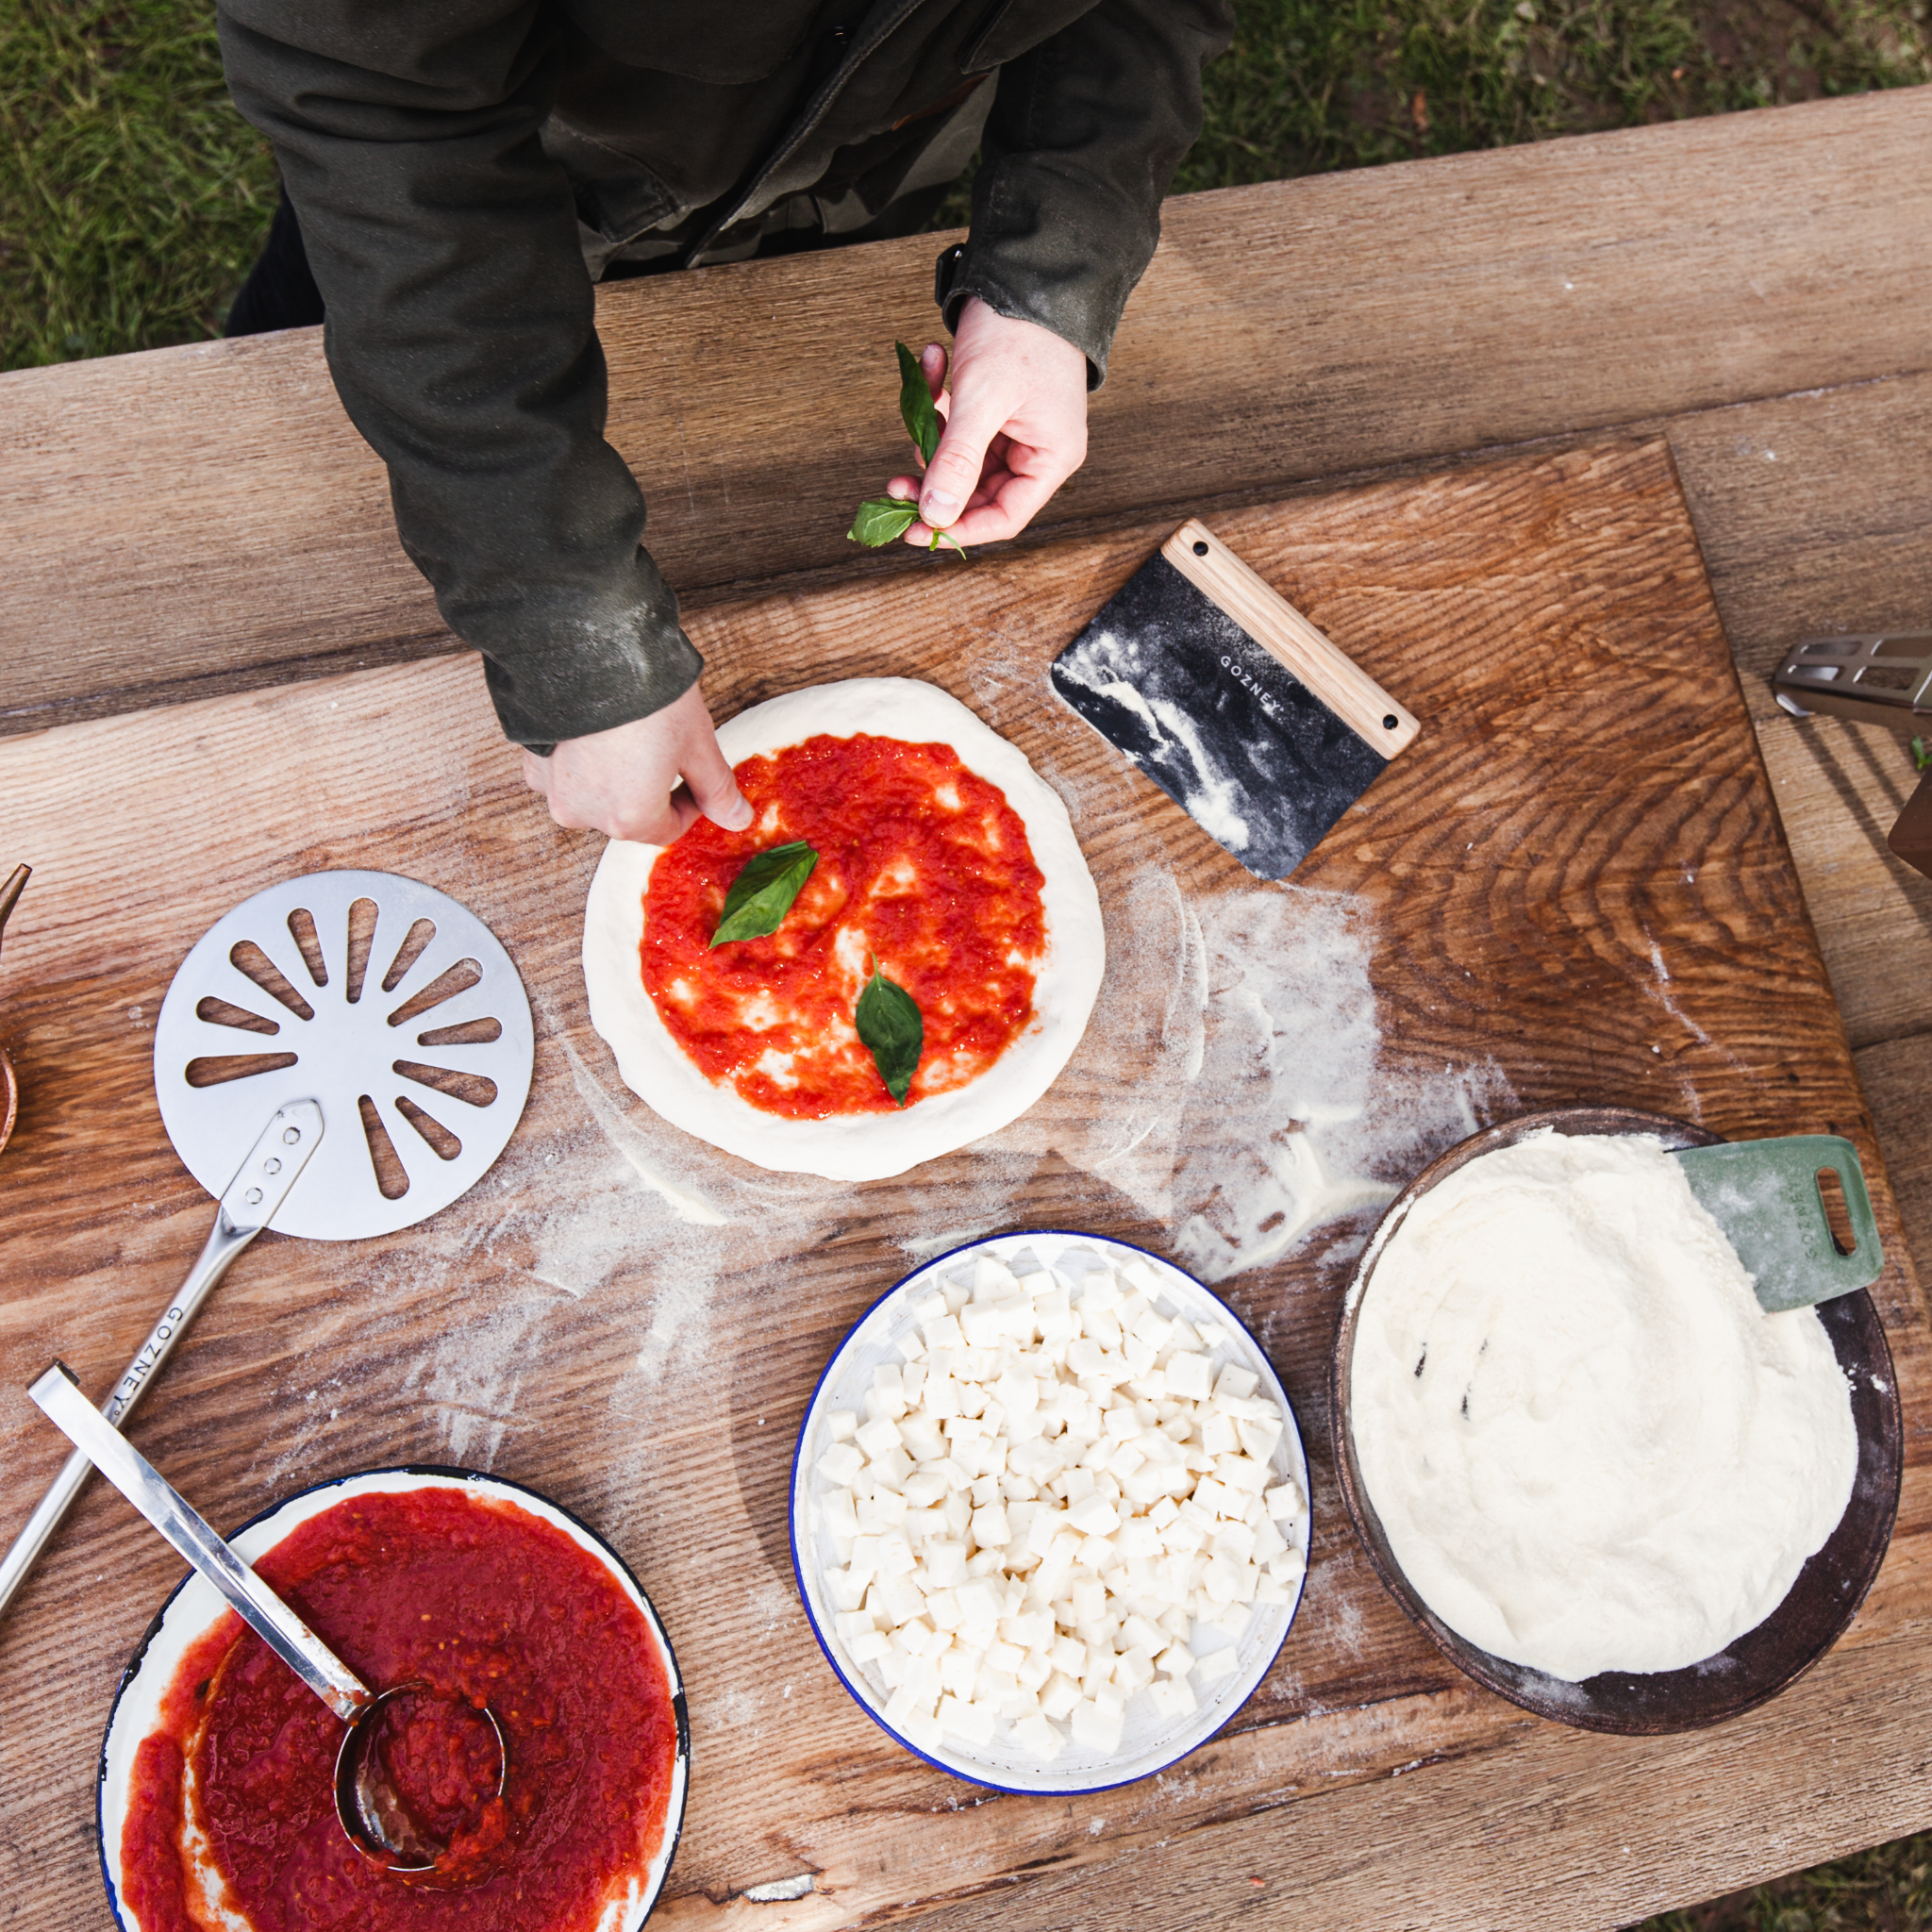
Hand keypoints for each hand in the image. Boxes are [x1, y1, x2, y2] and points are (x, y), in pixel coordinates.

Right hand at [521, 683, 752, 843]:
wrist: (589, 647)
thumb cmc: (648, 697)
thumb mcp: (697, 744)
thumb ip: (715, 789)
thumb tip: (737, 819)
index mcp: (630, 818)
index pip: (666, 830)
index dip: (689, 804)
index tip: (694, 775)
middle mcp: (585, 813)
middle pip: (628, 815)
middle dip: (649, 790)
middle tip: (665, 748)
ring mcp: (553, 789)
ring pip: (593, 795)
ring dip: (614, 777)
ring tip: (629, 735)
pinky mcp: (532, 762)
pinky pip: (563, 774)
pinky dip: (580, 761)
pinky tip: (596, 731)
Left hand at [886, 297, 1087, 547]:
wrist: (1025, 269)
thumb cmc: (1019, 331)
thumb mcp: (982, 400)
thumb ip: (957, 461)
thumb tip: (933, 516)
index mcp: (1050, 458)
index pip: (1003, 517)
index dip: (957, 528)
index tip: (913, 529)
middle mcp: (1036, 450)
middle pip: (976, 492)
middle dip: (934, 481)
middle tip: (895, 482)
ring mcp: (1015, 428)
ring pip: (960, 458)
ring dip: (932, 433)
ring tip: (923, 394)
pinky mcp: (993, 406)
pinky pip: (957, 424)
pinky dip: (937, 400)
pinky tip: (932, 363)